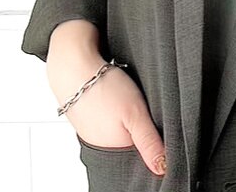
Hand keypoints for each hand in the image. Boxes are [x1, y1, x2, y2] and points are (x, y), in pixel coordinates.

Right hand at [47, 27, 165, 176]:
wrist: (73, 67)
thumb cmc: (103, 88)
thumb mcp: (135, 114)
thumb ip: (149, 142)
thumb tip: (162, 169)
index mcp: (115, 150)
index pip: (143, 151)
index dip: (152, 134)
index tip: (151, 117)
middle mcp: (103, 145)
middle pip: (132, 140)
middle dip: (139, 124)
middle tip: (135, 104)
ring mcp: (94, 132)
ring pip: (121, 127)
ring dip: (127, 115)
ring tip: (123, 98)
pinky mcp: (90, 118)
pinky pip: (109, 117)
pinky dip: (115, 107)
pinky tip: (115, 96)